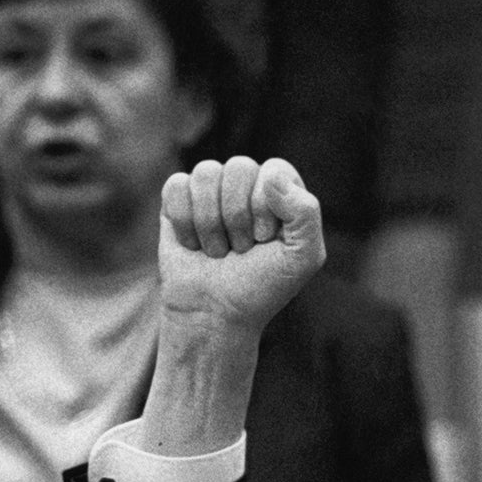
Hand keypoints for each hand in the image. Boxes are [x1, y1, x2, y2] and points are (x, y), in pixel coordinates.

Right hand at [158, 156, 324, 333]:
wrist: (214, 314)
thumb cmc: (261, 288)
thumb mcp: (302, 258)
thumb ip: (306, 212)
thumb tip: (270, 176)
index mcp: (281, 191)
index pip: (273, 170)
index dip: (264, 207)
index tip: (262, 241)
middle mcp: (247, 183)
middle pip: (238, 167)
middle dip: (236, 217)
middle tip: (239, 249)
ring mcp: (211, 190)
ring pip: (205, 173)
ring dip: (209, 223)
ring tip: (217, 250)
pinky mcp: (178, 200)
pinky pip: (176, 185)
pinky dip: (183, 221)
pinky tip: (192, 243)